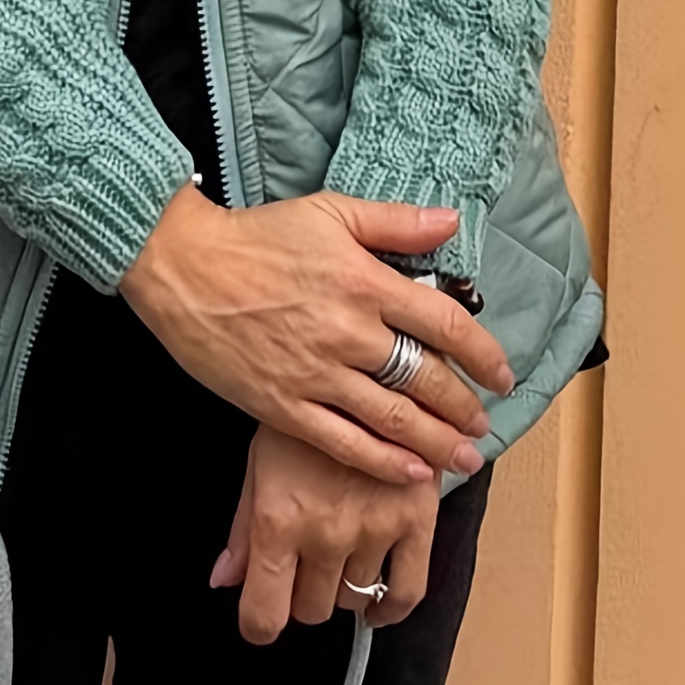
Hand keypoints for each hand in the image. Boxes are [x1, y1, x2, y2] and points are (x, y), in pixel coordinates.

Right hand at [120, 185, 511, 482]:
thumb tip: (450, 222)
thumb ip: (394, 222)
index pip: (444, 324)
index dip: (483, 354)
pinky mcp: (284, 405)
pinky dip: (384, 464)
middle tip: (484, 424)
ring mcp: (316, 374)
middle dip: (464, 407)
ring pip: (394, 420)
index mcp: (365, 282)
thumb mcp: (328, 211)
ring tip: (465, 458)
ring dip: (438, 443)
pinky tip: (412, 474)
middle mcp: (349, 333)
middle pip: (426, 380)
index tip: (502, 374)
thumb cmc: (255, 236)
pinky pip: (345, 443)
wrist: (183, 265)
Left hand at [211, 424, 440, 643]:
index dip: (259, 623)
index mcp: (278, 517)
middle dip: (301, 593)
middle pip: (311, 609)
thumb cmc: (303, 402)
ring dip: (342, 586)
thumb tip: (225, 578)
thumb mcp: (260, 458)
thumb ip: (243, 527)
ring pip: (354, 601)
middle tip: (303, 563)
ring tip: (338, 553)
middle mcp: (325, 531)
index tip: (261, 617)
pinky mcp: (416, 519)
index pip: (264, 613)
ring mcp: (374, 528)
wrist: (366, 362)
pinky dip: (390, 607)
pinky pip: (407, 591)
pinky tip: (378, 602)